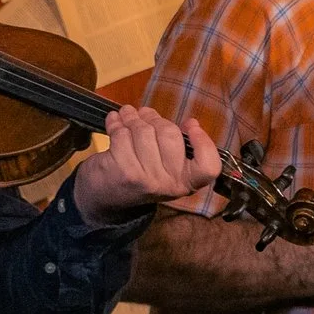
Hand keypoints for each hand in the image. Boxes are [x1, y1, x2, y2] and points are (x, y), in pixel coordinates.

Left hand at [70, 108, 220, 225]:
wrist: (104, 199)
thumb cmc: (138, 174)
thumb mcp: (165, 166)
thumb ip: (180, 146)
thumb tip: (192, 123)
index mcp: (185, 182)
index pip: (208, 167)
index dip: (204, 143)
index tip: (192, 126)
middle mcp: (169, 184)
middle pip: (170, 134)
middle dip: (153, 118)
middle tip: (143, 114)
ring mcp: (147, 179)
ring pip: (143, 130)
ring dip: (131, 117)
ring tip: (127, 115)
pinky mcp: (125, 172)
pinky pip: (122, 134)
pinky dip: (116, 123)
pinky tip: (114, 122)